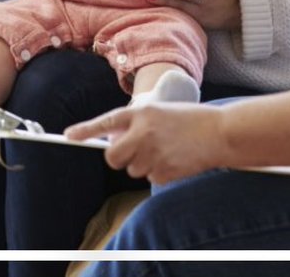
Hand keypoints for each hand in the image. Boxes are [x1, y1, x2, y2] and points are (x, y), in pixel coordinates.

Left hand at [66, 102, 226, 184]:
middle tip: (130, 151)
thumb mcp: (160, 113)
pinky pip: (151, 177)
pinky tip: (174, 158)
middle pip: (113, 156)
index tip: (68, 135)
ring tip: (165, 149)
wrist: (220, 132)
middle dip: (118, 157)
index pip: (107, 122)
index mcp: (142, 113)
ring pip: (133, 169)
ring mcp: (153, 154)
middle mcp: (144, 133)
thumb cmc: (191, 120)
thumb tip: (115, 144)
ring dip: (143, 163)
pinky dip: (159, 171)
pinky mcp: (164, 172)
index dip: (86, 129)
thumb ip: (137, 125)